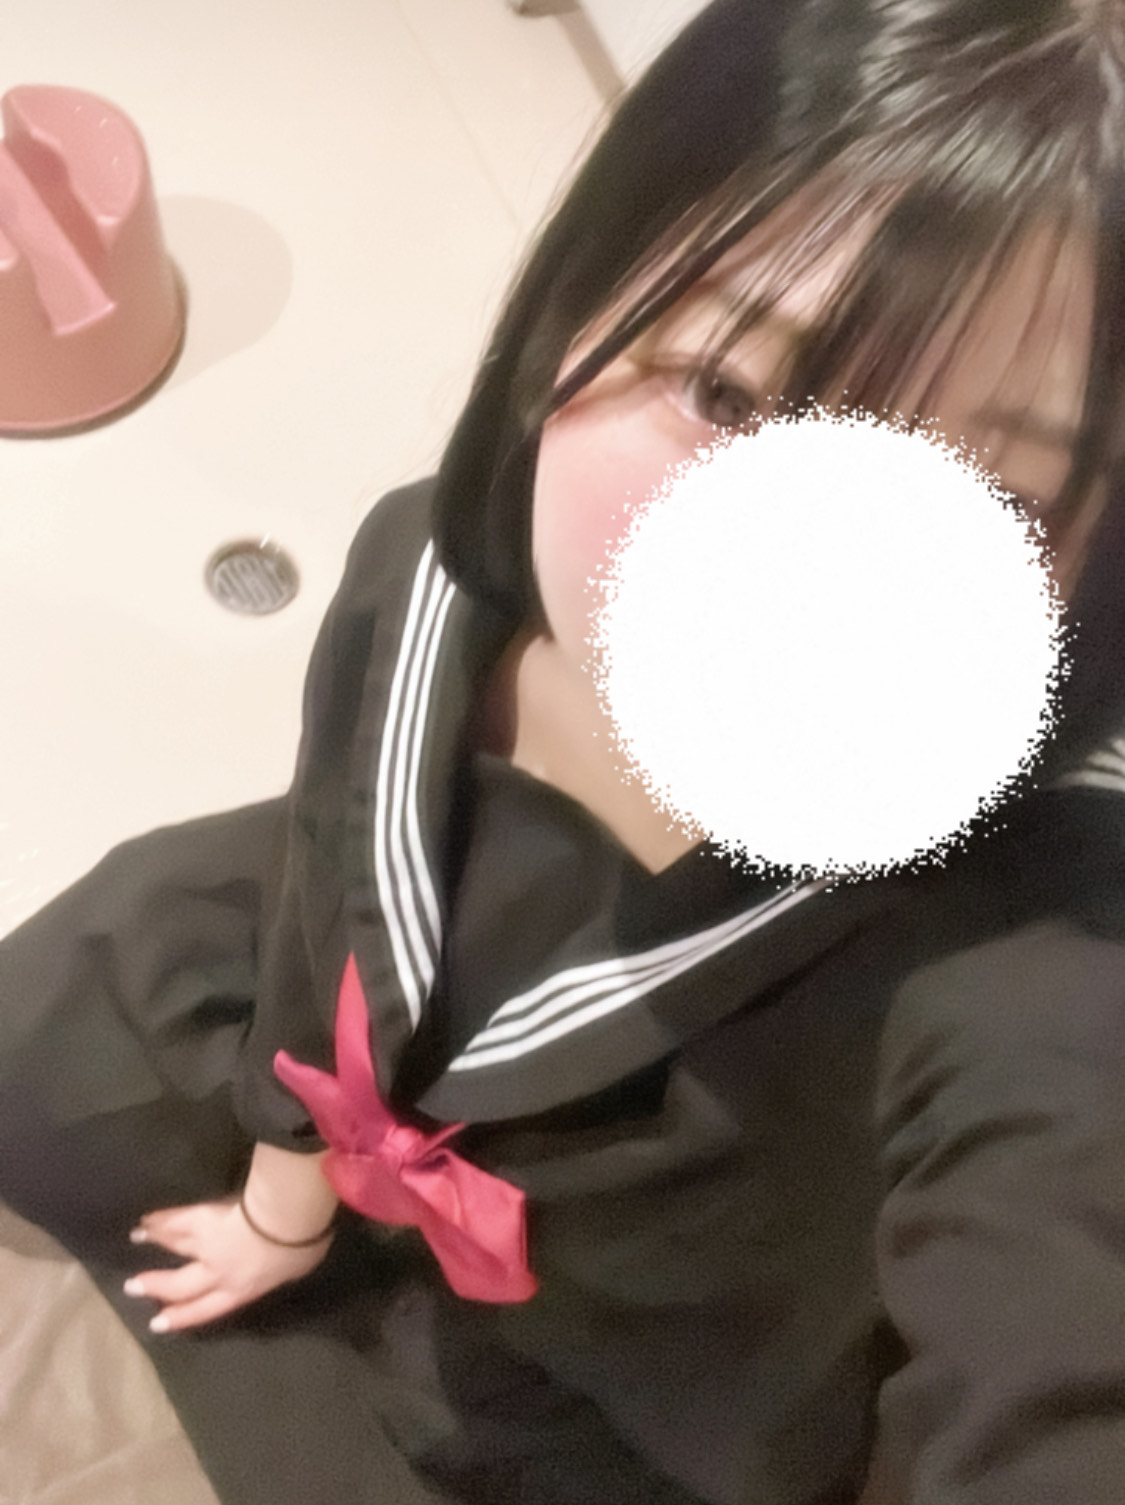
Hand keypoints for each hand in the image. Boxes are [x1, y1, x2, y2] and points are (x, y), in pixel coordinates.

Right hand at [124, 1197, 332, 1331]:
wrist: (288, 1222)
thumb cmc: (300, 1249)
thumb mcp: (297, 1269)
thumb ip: (283, 1271)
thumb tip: (285, 1266)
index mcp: (241, 1290)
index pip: (206, 1308)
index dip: (182, 1317)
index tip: (158, 1323)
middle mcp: (217, 1273)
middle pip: (180, 1285)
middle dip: (156, 1287)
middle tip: (132, 1288)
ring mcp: (207, 1246)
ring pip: (175, 1247)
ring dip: (155, 1242)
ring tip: (135, 1238)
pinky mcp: (203, 1219)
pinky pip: (177, 1221)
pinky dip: (161, 1219)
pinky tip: (148, 1218)